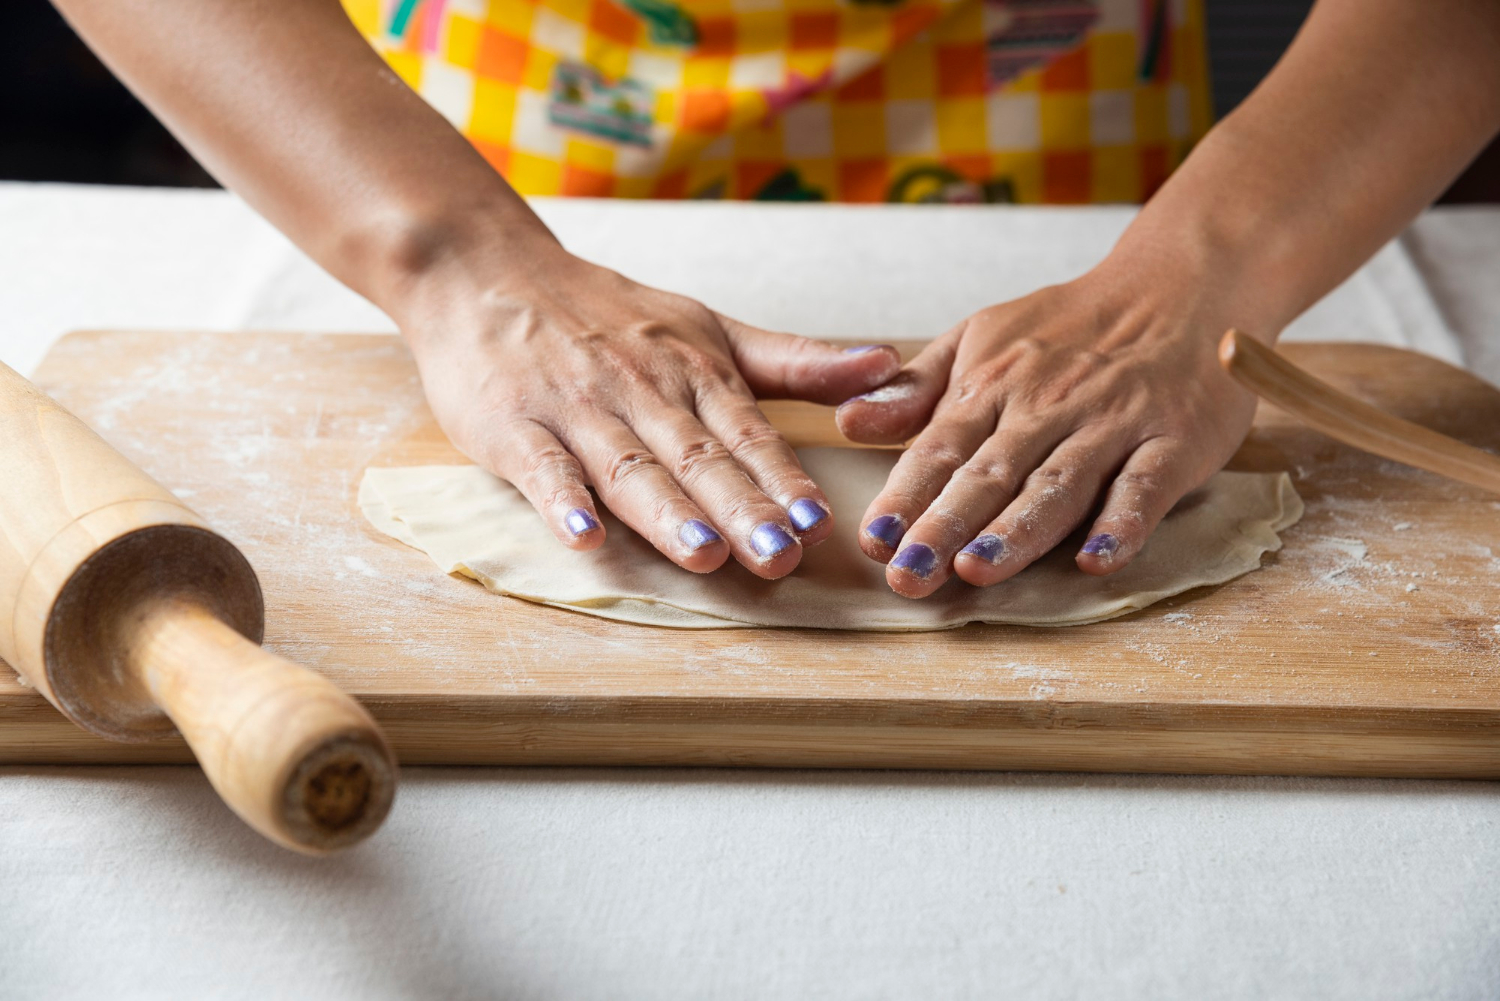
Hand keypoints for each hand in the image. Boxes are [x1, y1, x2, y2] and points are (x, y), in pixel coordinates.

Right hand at [405, 245, 900, 578]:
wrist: (483, 268)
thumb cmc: (604, 312)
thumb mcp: (707, 328)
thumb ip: (793, 361)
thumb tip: (887, 365)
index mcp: (693, 371)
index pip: (747, 434)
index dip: (783, 480)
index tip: (820, 523)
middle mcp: (641, 390)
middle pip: (696, 457)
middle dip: (741, 508)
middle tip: (780, 556)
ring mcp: (575, 409)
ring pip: (629, 466)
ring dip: (667, 512)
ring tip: (704, 553)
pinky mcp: (511, 426)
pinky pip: (541, 468)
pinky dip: (561, 502)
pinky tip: (585, 538)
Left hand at [834, 267, 1261, 597]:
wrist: (1180, 286)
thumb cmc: (1069, 327)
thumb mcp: (982, 337)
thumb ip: (918, 388)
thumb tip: (848, 421)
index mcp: (995, 383)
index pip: (940, 447)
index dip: (906, 495)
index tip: (875, 540)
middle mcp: (1048, 404)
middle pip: (990, 473)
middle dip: (945, 526)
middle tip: (908, 575)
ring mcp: (1113, 422)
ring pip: (1059, 483)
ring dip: (1017, 530)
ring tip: (976, 571)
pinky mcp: (1174, 440)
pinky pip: (1146, 484)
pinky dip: (1123, 522)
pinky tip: (1095, 559)